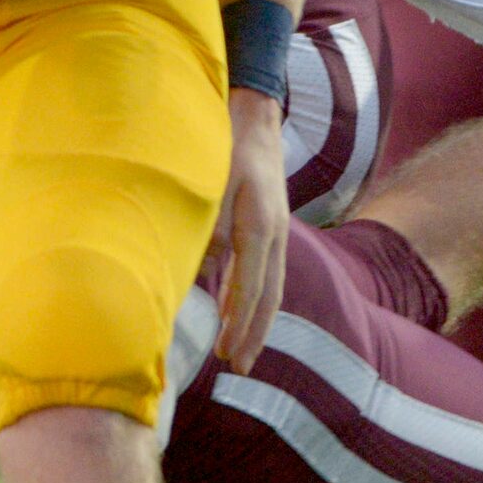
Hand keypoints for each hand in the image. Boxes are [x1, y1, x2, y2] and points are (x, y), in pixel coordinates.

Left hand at [211, 89, 287, 370]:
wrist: (254, 116)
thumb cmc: (228, 145)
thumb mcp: (214, 182)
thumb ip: (211, 225)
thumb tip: (207, 267)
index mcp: (260, 226)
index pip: (250, 287)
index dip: (238, 322)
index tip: (225, 351)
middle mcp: (274, 234)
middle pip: (267, 295)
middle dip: (253, 333)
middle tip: (236, 366)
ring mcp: (275, 231)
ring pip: (270, 287)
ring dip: (255, 321)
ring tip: (240, 351)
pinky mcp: (268, 226)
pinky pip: (265, 272)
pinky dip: (253, 297)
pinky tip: (237, 309)